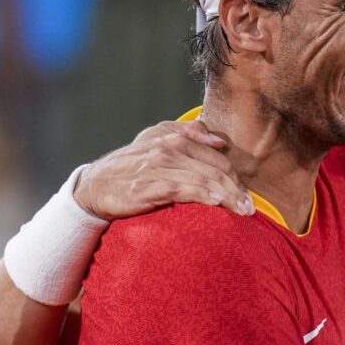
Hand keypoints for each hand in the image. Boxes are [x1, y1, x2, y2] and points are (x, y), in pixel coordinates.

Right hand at [73, 120, 253, 219]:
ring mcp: (158, 167)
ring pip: (204, 180)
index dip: (236, 177)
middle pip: (215, 169)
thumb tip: (219, 140)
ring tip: (242, 212)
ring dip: (228, 196)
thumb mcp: (155, 140)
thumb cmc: (130, 166)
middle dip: (237, 189)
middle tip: (251, 208)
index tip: (246, 195)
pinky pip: (183, 190)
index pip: (217, 158)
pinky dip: (203, 196)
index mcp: (174, 137)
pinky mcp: (148, 186)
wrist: (94, 186)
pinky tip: (216, 204)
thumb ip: (187, 133)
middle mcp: (168, 148)